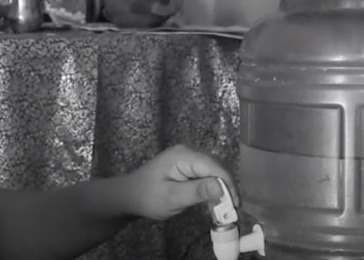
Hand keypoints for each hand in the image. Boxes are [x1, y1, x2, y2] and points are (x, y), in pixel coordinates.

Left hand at [120, 144, 238, 220]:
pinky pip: (206, 175)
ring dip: (222, 188)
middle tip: (232, 210)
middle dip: (227, 187)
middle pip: (217, 167)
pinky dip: (213, 188)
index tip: (234, 206)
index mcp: (183, 156)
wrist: (129, 196)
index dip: (228, 185)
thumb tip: (221, 186)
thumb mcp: (172, 197)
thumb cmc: (148, 197)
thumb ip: (197, 191)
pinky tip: (214, 203)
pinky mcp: (186, 167)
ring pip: (214, 171)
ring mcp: (187, 158)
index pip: (215, 166)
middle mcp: (187, 152)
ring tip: (226, 209)